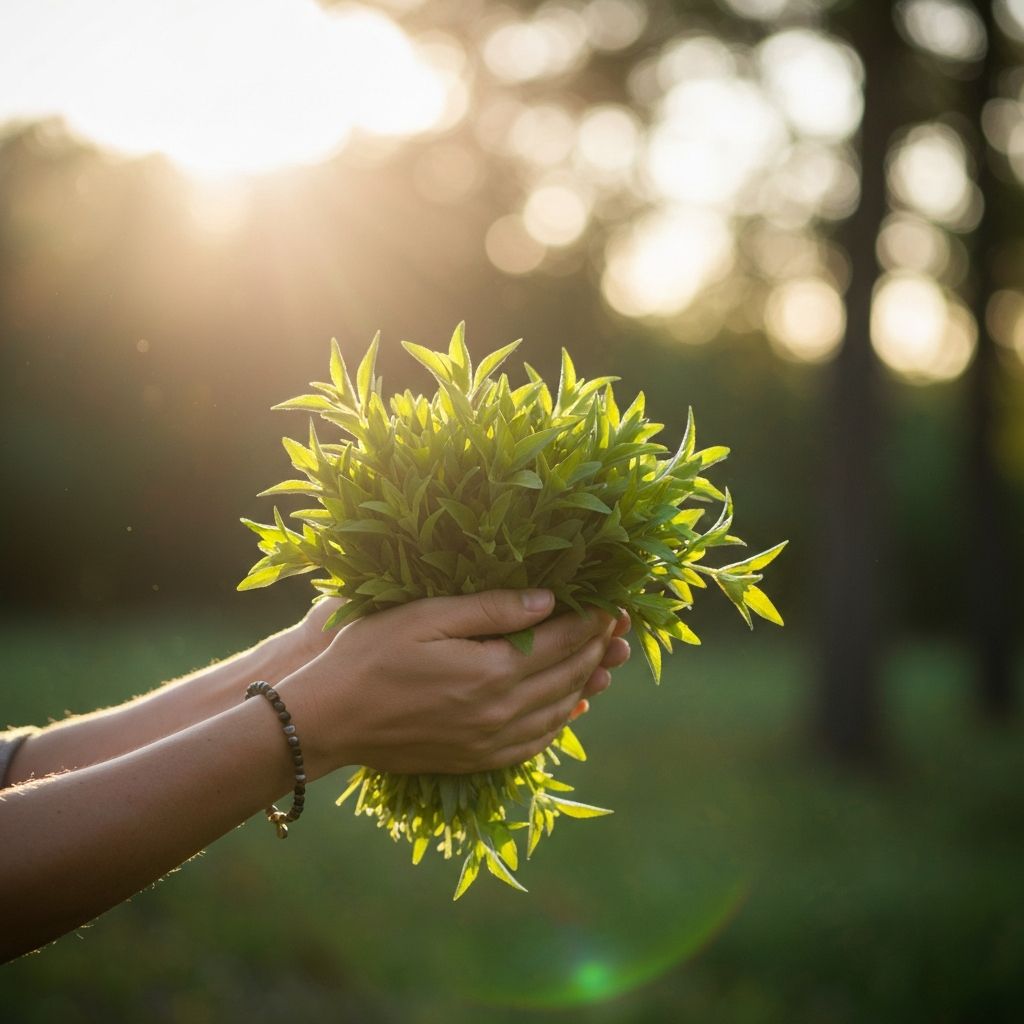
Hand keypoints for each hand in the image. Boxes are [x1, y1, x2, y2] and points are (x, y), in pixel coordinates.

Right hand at [277, 590, 624, 778]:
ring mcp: (491, 741)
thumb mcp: (427, 616)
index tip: (611, 604)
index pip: (561, 640)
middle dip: (597, 648)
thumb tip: (548, 600)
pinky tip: (570, 708)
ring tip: (605, 663)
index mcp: (492, 670)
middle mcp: (501, 711)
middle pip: (568, 675)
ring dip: (587, 683)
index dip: (591, 621)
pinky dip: (561, 721)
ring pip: (559, 710)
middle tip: (618, 629)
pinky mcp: (477, 759)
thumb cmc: (370, 655)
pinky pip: (536, 742)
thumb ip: (491, 609)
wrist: (329, 720)